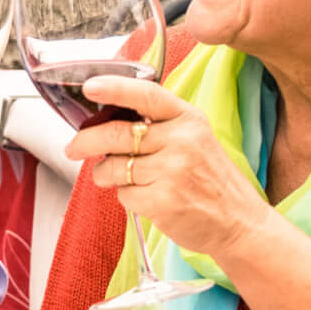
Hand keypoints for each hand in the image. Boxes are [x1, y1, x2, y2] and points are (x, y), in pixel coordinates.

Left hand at [62, 75, 274, 261]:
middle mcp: (182, 141)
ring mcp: (173, 171)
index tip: (89, 87)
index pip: (146, 95)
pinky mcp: (164, 201)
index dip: (114, 88)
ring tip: (121, 178)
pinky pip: (124, 195)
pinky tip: (147, 199)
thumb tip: (104, 119)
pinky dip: (127, 198)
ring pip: (114, 167)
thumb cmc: (209, 179)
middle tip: (73, 147)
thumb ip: (158, 125)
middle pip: (116, 134)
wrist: (237, 222)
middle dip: (86, 141)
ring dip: (106, 174)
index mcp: (188, 118)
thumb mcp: (194, 138)